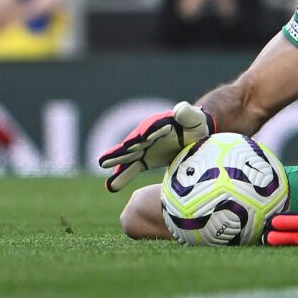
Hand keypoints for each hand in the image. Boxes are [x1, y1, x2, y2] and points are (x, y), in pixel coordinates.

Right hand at [98, 102, 215, 191]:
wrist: (195, 135)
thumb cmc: (196, 125)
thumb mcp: (194, 118)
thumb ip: (186, 113)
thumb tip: (178, 110)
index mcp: (160, 124)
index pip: (151, 130)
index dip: (143, 136)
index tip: (135, 142)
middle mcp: (147, 135)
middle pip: (133, 144)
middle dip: (121, 152)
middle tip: (104, 160)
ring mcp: (144, 147)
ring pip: (128, 157)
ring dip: (116, 163)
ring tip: (102, 166)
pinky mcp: (145, 159)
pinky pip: (132, 168)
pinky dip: (122, 176)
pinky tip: (110, 187)